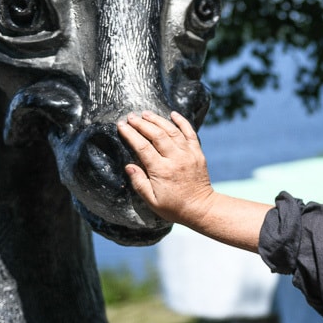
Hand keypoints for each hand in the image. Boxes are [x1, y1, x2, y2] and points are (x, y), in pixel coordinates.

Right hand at [118, 110, 215, 227]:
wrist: (201, 208)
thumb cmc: (174, 207)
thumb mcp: (151, 201)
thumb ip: (139, 183)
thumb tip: (128, 166)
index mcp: (161, 170)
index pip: (142, 147)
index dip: (130, 134)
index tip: (121, 126)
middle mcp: (175, 159)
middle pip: (156, 135)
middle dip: (142, 123)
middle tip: (130, 116)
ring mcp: (188, 154)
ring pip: (172, 131)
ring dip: (158, 120)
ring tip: (145, 113)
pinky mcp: (198, 153)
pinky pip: (190, 133)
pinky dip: (182, 122)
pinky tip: (173, 114)